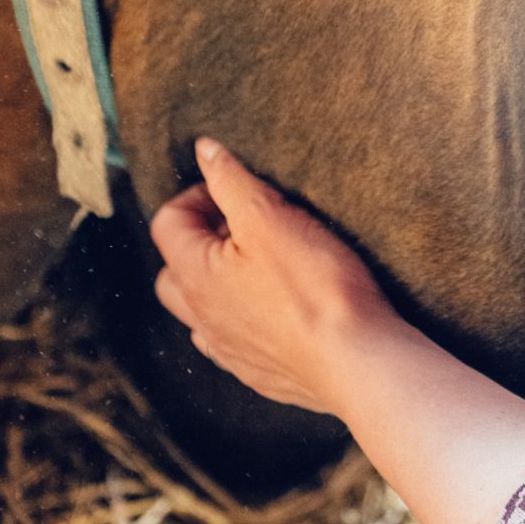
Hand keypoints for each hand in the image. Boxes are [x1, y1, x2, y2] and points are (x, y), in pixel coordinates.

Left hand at [151, 138, 394, 414]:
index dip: (198, 195)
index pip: (168, 223)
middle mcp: (201, 317)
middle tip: (244, 226)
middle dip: (199, 241)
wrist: (356, 361)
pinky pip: (232, 342)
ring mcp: (228, 350)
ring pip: (201, 311)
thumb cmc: (314, 286)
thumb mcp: (270, 216)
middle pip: (174, 272)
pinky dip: (241, 319)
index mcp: (196, 276)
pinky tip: (273, 309)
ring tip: (261, 265)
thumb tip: (204, 151)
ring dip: (218, 283)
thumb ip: (231, 181)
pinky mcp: (258, 373)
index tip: (237, 189)